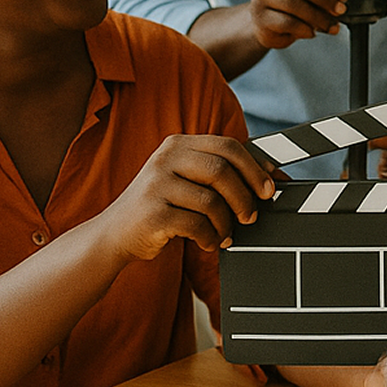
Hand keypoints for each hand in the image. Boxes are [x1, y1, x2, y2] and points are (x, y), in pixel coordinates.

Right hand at [89, 135, 273, 261]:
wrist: (113, 235)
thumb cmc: (162, 206)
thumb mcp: (187, 181)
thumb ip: (221, 174)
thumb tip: (273, 177)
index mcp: (178, 144)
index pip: (227, 146)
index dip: (254, 167)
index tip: (271, 187)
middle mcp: (164, 159)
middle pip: (222, 170)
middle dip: (245, 196)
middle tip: (251, 216)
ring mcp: (155, 185)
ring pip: (211, 200)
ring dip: (226, 222)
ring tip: (225, 234)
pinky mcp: (151, 213)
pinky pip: (196, 224)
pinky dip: (209, 237)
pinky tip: (208, 242)